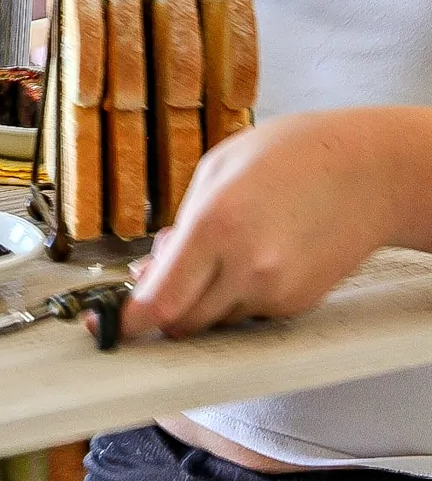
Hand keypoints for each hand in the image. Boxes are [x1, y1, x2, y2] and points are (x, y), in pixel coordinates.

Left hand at [100, 111, 398, 339]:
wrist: (369, 171)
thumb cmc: (291, 156)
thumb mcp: (216, 170)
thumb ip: (180, 226)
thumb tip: (152, 272)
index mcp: (216, 226)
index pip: (159, 302)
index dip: (128, 321)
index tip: (110, 324)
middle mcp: (246, 268)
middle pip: (182, 324)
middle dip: (163, 310)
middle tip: (158, 279)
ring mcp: (276, 291)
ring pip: (215, 321)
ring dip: (202, 300)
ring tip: (219, 251)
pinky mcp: (297, 304)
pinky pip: (247, 314)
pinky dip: (235, 296)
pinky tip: (251, 256)